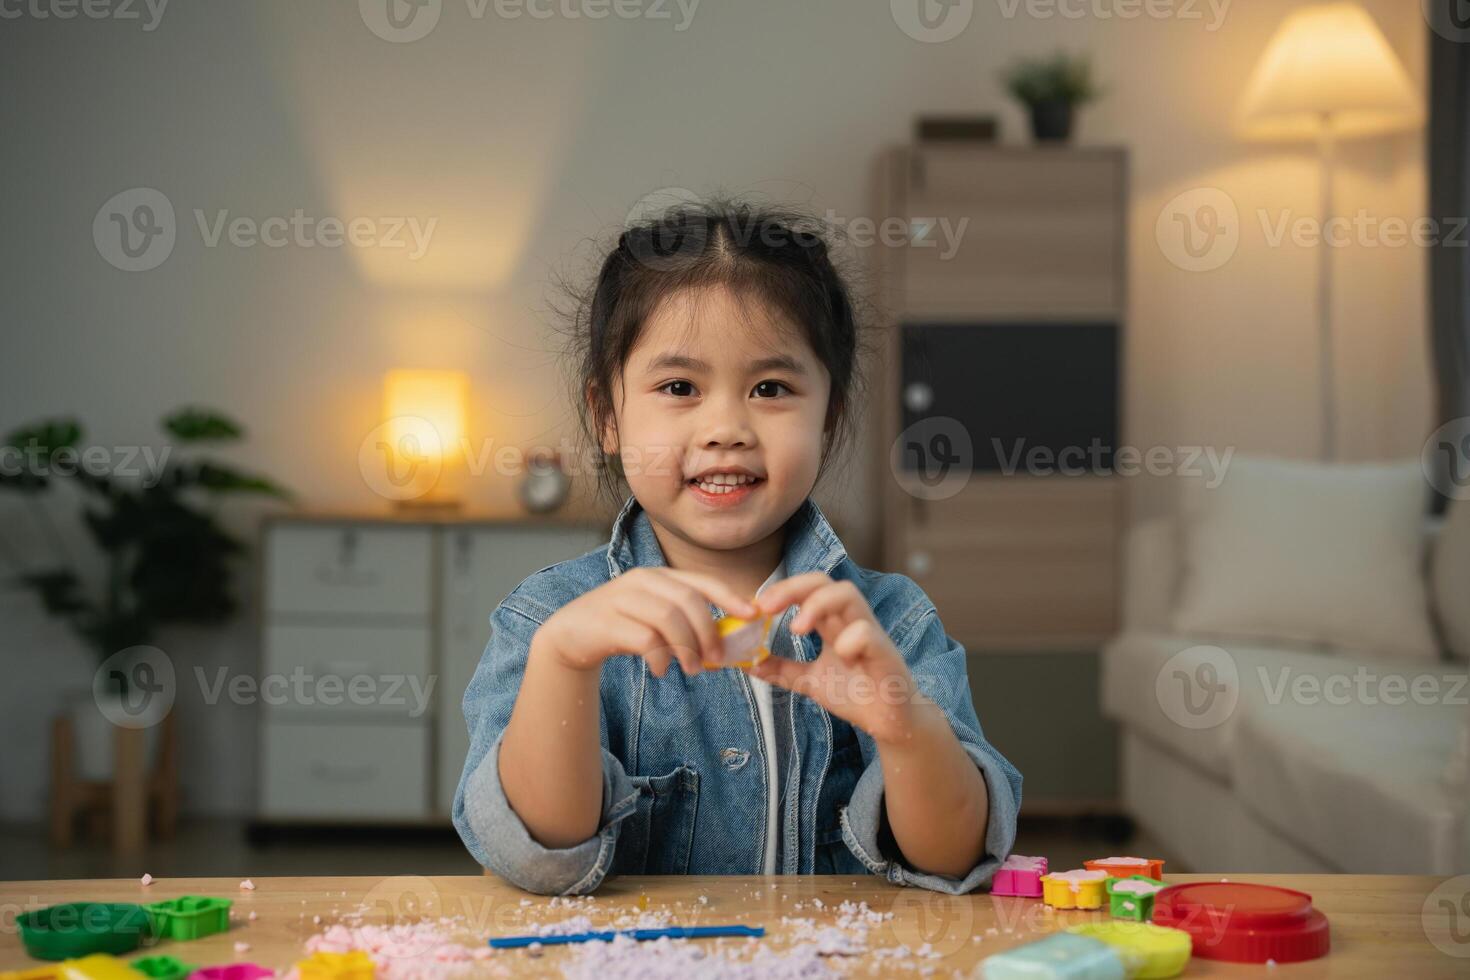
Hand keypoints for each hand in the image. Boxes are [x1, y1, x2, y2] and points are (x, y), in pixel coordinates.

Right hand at [538, 567, 756, 677]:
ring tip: (691, 669)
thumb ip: (685, 623)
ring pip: (668, 618)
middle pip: (688, 601)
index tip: (752, 614)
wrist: (571, 635)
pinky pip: (644, 639)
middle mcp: (641, 581)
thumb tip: (726, 644)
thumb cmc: (623, 627)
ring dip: (687, 647)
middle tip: (716, 659)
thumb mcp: (655, 618)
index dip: (729, 597)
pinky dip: (659, 657)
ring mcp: (621, 599)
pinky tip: (660, 669)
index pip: (701, 581)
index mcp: (659, 576)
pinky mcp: (606, 622)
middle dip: (708, 631)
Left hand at [746, 573, 919, 743]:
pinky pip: (868, 633)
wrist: (890, 722)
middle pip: (825, 582)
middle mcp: (851, 621)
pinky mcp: (885, 653)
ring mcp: (870, 634)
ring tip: (797, 628)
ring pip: (848, 594)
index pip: (808, 589)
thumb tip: (749, 664)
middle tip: (766, 606)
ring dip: (818, 604)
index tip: (756, 607)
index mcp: (833, 623)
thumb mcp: (809, 681)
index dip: (782, 590)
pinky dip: (850, 640)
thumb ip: (782, 670)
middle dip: (793, 587)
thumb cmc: (856, 694)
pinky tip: (842, 658)